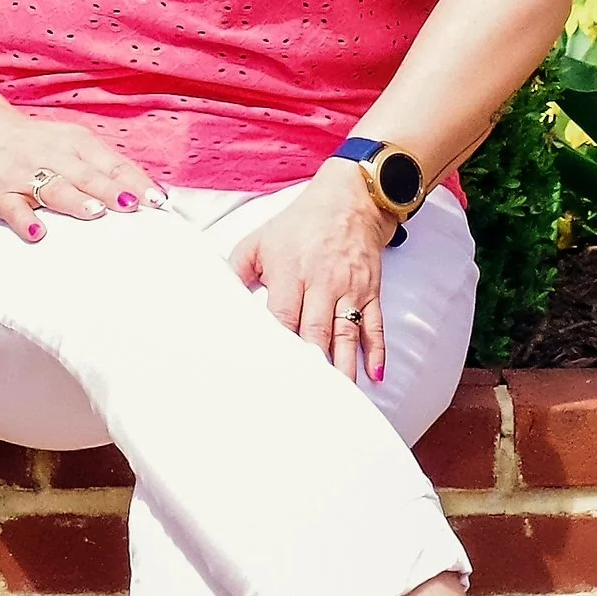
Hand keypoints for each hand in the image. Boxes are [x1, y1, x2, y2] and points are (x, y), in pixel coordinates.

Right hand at [0, 111, 166, 243]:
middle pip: (87, 175)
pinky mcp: (0, 193)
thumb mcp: (75, 144)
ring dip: (74, 201)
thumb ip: (106, 166)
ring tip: (94, 213)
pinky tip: (36, 232)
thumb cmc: (41, 145)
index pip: (112, 164)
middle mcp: (54, 157)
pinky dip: (24, 220)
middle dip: (110, 190)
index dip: (135, 182)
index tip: (157, 200)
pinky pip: (13, 208)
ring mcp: (25, 175)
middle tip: (133, 205)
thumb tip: (146, 191)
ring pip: (53, 188)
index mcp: (77, 144)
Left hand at [231, 161, 389, 382]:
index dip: (279, 344)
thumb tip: (219, 301)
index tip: (272, 371)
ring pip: (346, 333)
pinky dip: (376, 350)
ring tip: (339, 396)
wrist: (350, 199)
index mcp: (290, 271)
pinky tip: (374, 375)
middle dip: (311, 364)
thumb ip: (237, 271)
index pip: (283, 315)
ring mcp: (349, 288)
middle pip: (316, 330)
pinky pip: (375, 324)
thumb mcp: (260, 240)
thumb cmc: (300, 224)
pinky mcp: (371, 290)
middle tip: (305, 397)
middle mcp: (321, 281)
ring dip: (343, 367)